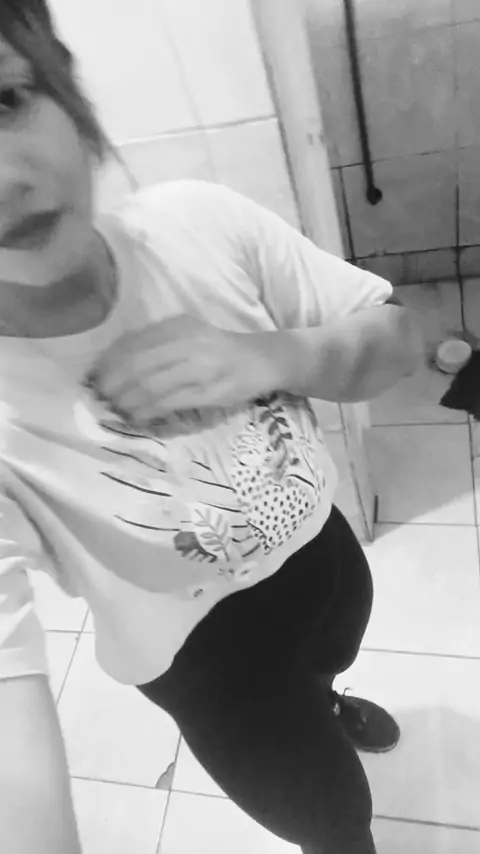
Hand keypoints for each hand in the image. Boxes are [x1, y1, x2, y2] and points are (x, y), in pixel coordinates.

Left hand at [90, 315, 287, 424]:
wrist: (263, 359)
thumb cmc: (220, 349)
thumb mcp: (189, 334)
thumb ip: (157, 343)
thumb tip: (115, 363)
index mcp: (178, 327)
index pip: (132, 343)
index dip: (108, 363)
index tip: (94, 377)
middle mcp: (187, 343)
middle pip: (136, 365)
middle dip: (112, 385)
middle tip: (100, 398)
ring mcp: (199, 368)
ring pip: (150, 386)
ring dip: (127, 401)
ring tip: (115, 410)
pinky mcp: (208, 392)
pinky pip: (169, 403)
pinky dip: (147, 411)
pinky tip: (137, 418)